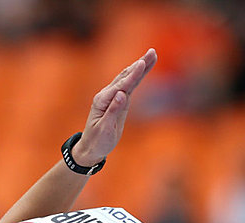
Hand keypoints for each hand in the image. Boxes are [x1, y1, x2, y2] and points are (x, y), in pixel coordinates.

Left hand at [72, 49, 156, 166]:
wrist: (91, 147)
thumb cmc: (98, 140)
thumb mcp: (105, 128)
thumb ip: (113, 111)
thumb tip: (122, 94)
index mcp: (103, 101)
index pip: (122, 85)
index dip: (133, 74)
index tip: (142, 63)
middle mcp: (107, 95)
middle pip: (126, 76)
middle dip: (140, 64)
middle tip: (153, 52)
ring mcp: (111, 96)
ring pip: (127, 78)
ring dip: (139, 66)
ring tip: (151, 55)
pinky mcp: (117, 100)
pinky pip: (128, 85)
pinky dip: (136, 75)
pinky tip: (142, 66)